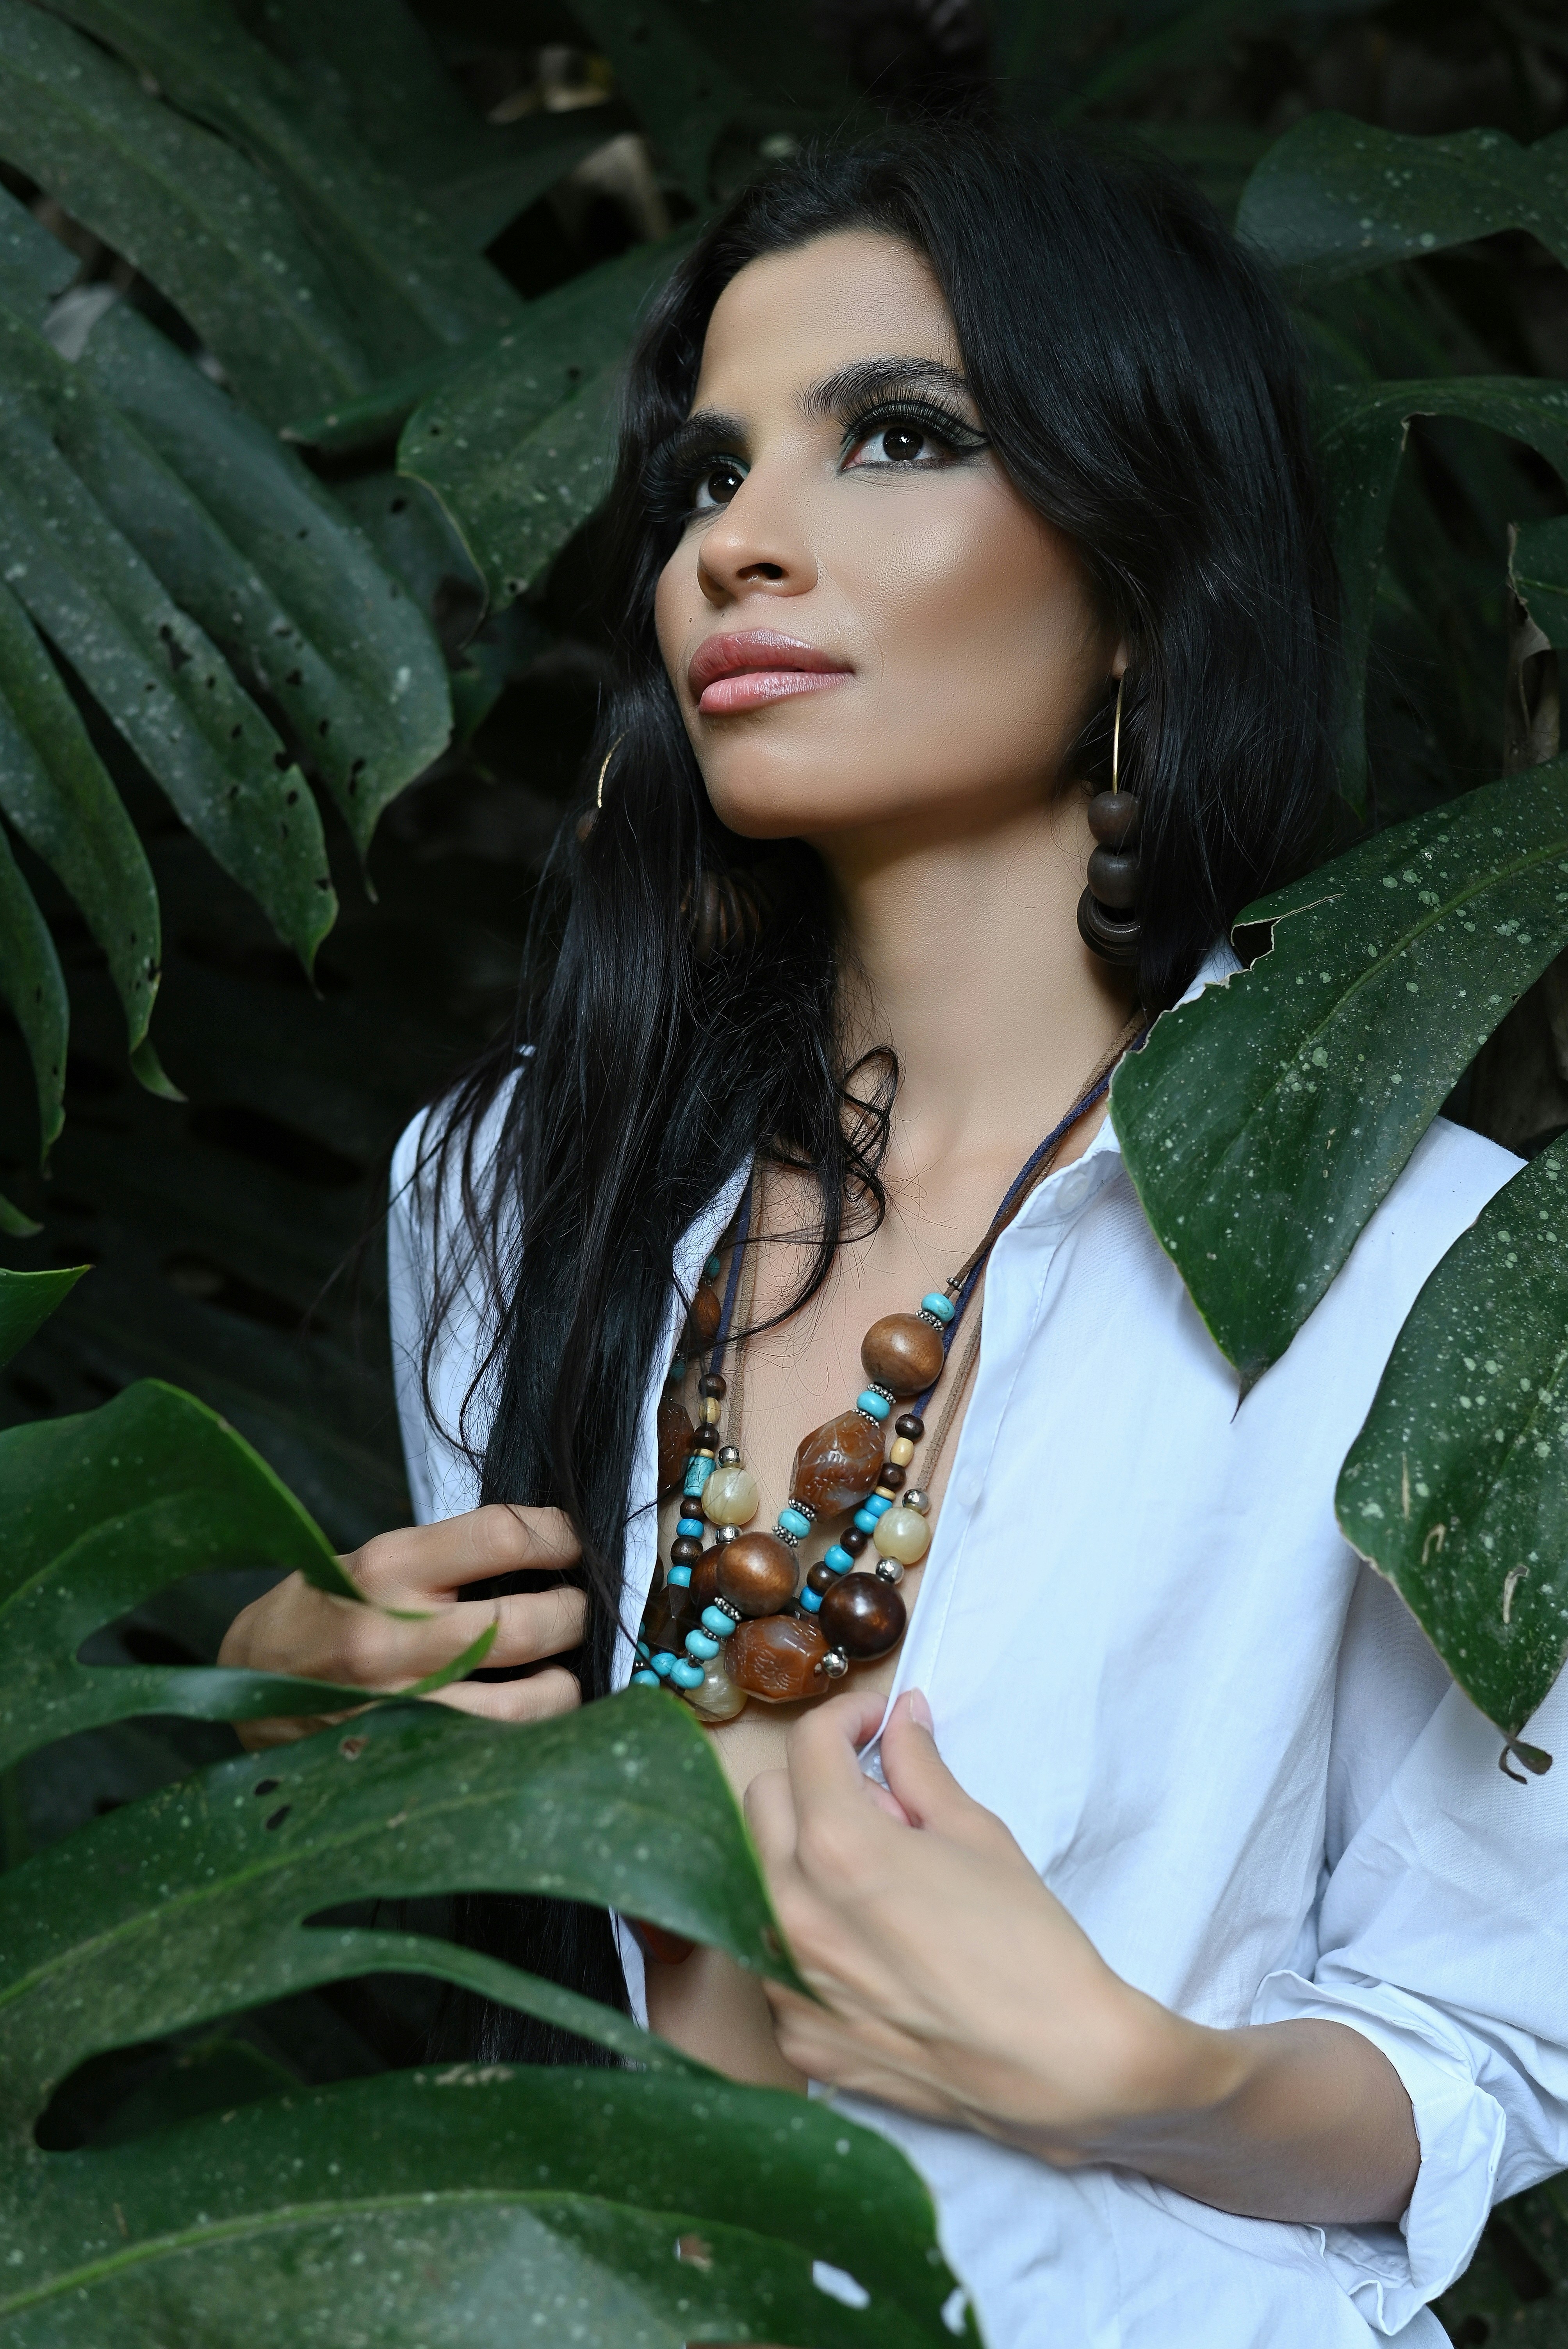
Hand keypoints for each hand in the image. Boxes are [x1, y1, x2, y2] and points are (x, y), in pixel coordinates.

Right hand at [217, 1504, 585, 1749]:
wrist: (249, 1682)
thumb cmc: (327, 1609)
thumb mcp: (374, 1560)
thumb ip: (451, 1557)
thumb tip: (548, 1554)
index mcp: (386, 1569)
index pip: (501, 1535)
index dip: (558, 1535)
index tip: (575, 1541)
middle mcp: (394, 1637)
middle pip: (529, 1623)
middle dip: (575, 1614)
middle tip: (579, 1608)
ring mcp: (403, 1707)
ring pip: (531, 1703)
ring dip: (565, 1683)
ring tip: (561, 1669)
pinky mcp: (409, 1758)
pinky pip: (501, 1749)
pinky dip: (533, 1732)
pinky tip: (533, 1713)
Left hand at [744, 1687, 1179, 2157]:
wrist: (1057, 2066)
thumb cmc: (1027, 1943)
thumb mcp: (976, 1834)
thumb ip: (920, 1768)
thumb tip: (902, 1718)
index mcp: (835, 1847)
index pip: (808, 1745)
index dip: (847, 1718)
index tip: (876, 1724)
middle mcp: (792, 1911)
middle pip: (766, 1803)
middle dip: (816, 1784)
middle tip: (884, 1809)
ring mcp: (786, 1983)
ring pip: (763, 1883)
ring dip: (807, 1861)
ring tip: (883, 1885)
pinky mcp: (797, 2038)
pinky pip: (779, 1962)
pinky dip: (815, 1940)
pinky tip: (874, 1952)